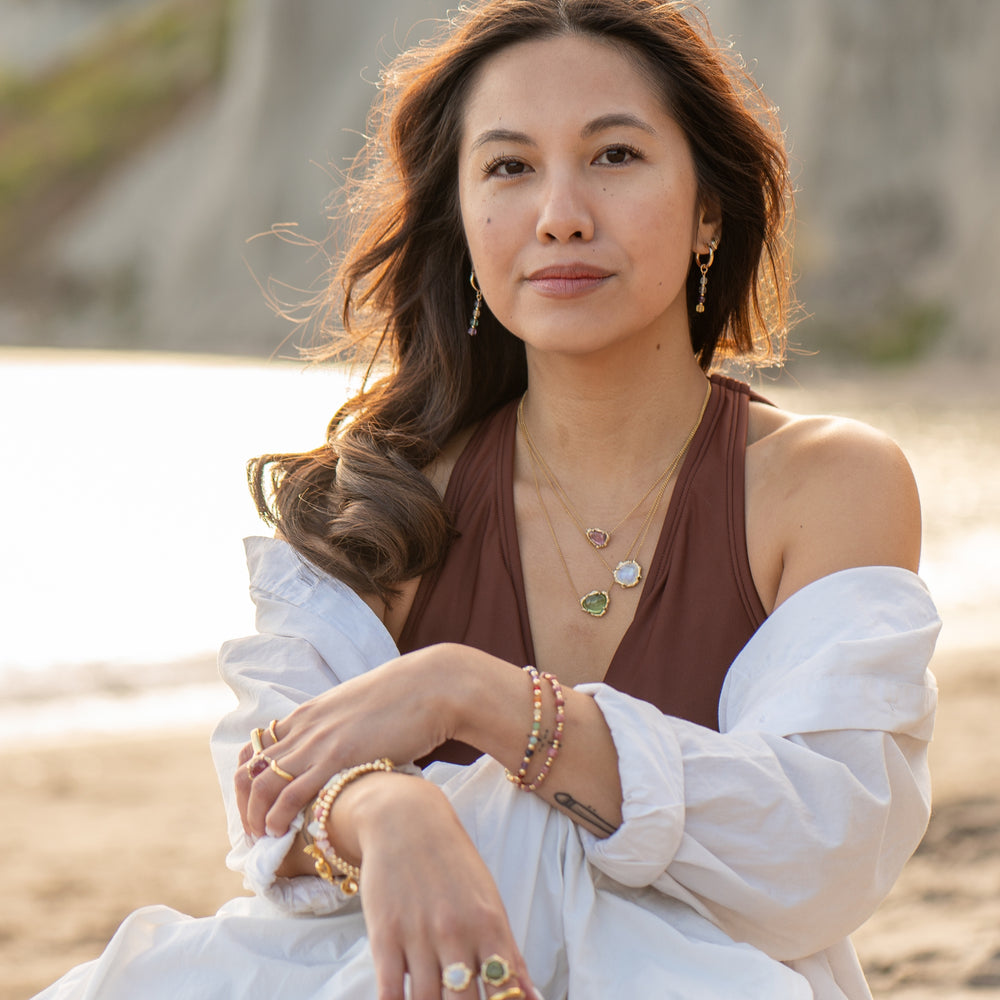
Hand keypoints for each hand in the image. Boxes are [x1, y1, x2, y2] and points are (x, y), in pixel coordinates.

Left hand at [235, 643, 464, 837]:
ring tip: (265, 838)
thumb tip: (346, 752)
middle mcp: (305, 727)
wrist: (432, 686)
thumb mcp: (358, 710)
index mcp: (308, 714)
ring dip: (255, 816)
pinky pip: (291, 793)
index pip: (257, 748)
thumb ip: (341, 730)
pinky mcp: (337, 758)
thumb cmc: (406, 700)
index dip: (249, 780)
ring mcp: (318, 742)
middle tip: (255, 831)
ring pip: (262, 783)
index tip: (257, 806)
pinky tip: (281, 832)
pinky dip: (277, 816)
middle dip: (244, 805)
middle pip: (250, 769)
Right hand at [350, 774, 536, 999]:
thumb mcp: (489, 901)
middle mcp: (455, 932)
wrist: (406, 820)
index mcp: (488, 924)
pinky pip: (390, 993)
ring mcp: (417, 936)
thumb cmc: (454, 864)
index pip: (504, 989)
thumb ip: (509, 954)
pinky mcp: (384, 937)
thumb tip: (533, 998)